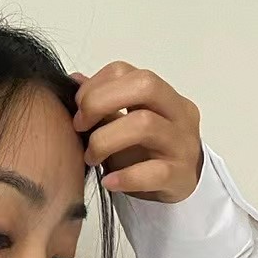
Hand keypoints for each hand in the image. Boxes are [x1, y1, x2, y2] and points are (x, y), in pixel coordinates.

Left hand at [68, 63, 203, 203]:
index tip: (77, 107)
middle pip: (144, 86)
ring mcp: (182, 143)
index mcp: (162, 95)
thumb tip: (75, 80)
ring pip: (146, 125)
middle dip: (100, 102)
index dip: (95, 85)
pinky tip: (108, 182)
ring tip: (91, 158)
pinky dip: (126, 177)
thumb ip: (103, 103)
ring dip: (105, 140)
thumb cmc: (147, 152)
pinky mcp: (182, 175)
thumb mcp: (124, 124)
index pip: (126, 71)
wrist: (181, 186)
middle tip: (79, 127)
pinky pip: (155, 172)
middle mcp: (178, 113)